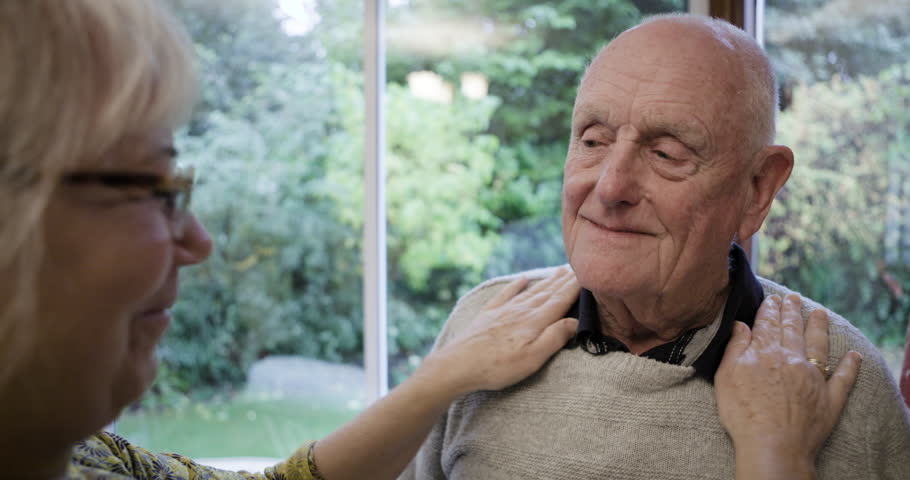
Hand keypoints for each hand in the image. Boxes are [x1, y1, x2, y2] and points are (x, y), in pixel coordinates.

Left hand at [422, 266, 579, 395]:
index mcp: (534, 321)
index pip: (560, 300)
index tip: (587, 273)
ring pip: (531, 291)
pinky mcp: (489, 315)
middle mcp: (521, 311)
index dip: (574, 287)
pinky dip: (516, 285)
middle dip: (563, 280)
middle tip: (577, 267)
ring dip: (546, 281)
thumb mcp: (532, 359)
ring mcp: (503, 311)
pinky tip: (523, 278)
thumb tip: (576, 321)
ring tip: (558, 271)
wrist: (458, 364)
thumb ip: (555, 338)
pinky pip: (506, 294)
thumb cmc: (497, 366)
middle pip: (547, 292)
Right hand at [715, 294, 861, 478]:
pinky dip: (850, 365)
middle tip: (793, 298)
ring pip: (818, 345)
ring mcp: (813, 378)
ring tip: (820, 313)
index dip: (769, 310)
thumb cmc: (743, 413)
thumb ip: (735, 348)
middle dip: (791, 312)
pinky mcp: (829, 398)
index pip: (767, 324)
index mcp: (765, 353)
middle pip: (792, 329)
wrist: (772, 444)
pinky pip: (844, 378)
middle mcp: (792, 359)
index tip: (772, 299)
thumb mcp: (727, 376)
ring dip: (819, 327)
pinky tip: (854, 356)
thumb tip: (740, 324)